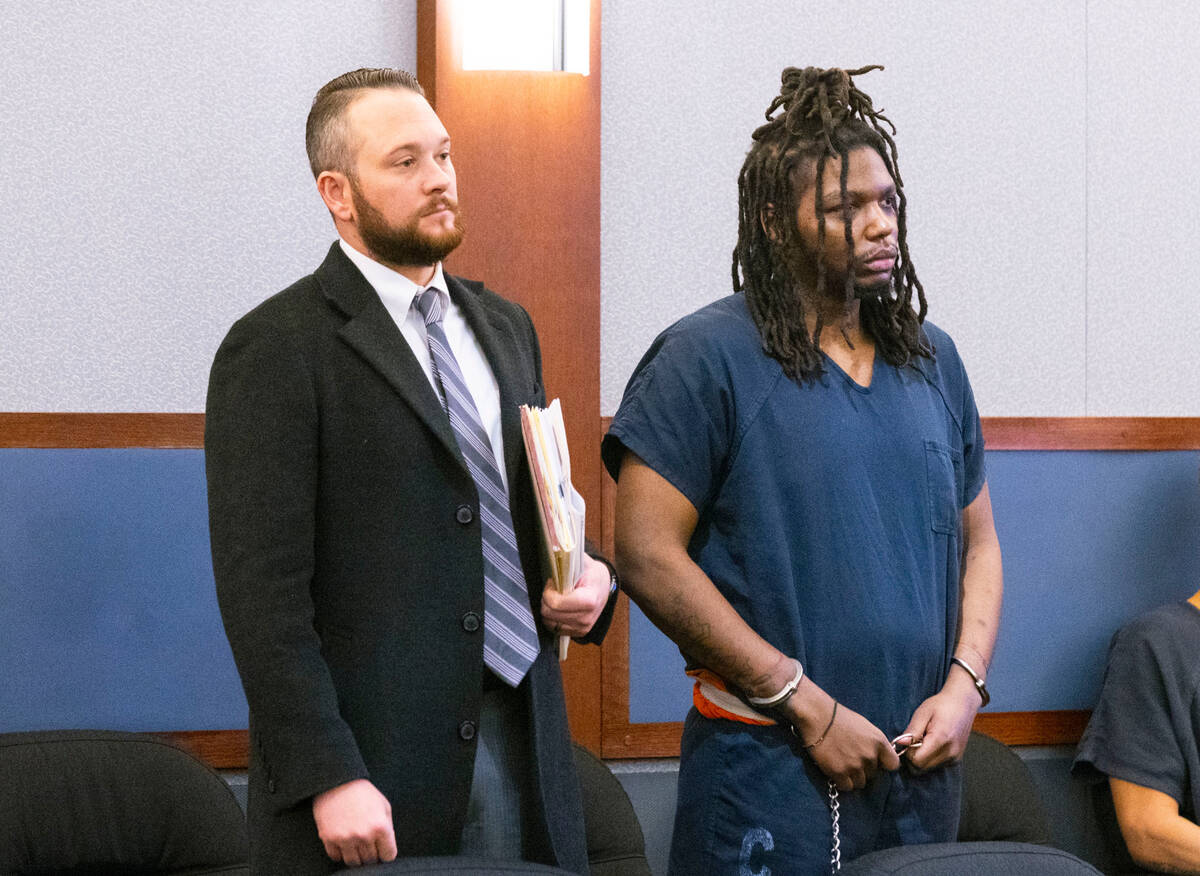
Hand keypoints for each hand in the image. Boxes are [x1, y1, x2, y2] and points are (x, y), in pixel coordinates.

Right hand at [312, 779, 397, 866]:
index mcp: (380, 826)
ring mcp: (345, 838)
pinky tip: (343, 842)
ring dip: (356, 856)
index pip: (388, 855)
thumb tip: (387, 848)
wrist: (337, 780)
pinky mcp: (329, 838)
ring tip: (356, 843)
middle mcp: (363, 835)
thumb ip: (388, 828)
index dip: (386, 852)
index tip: (382, 848)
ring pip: (354, 862)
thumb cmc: (363, 792)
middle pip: (371, 860)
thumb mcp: (384, 805)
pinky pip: (336, 857)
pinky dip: (340, 853)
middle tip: (368, 843)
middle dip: (371, 853)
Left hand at [539, 554, 610, 637]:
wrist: (604, 586)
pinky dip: (553, 617)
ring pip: (549, 622)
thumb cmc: (590, 572)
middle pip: (549, 613)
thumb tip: (551, 547)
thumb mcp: (581, 561)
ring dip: (548, 609)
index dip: (548, 591)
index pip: (556, 603)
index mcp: (589, 600)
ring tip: (556, 596)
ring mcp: (583, 628)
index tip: (552, 581)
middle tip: (553, 588)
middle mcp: (587, 618)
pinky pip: (554, 628)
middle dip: (545, 599)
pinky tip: (560, 606)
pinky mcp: (578, 633)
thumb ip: (566, 558)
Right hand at [785, 689, 899, 790]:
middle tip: (851, 759)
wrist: (818, 716)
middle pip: (874, 775)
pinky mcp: (839, 773)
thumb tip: (879, 758)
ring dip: (853, 777)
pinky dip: (842, 781)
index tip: (876, 762)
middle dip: (864, 770)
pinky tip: (836, 770)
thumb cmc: (840, 718)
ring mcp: (855, 765)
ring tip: (842, 764)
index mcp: (879, 741)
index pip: (893, 765)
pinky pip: (847, 787)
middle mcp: (870, 755)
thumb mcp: (865, 727)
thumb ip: (875, 744)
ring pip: (860, 783)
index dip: (884, 765)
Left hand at [900, 670, 980, 770]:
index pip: (916, 761)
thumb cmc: (941, 705)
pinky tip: (932, 743)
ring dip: (922, 758)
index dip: (908, 752)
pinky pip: (936, 766)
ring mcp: (954, 758)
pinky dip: (930, 758)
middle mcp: (950, 752)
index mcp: (941, 739)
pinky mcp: (956, 760)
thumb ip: (912, 730)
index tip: (909, 740)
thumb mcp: (923, 713)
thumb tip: (901, 744)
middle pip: (921, 768)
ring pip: (928, 769)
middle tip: (915, 740)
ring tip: (925, 740)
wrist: (963, 703)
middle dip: (913, 757)